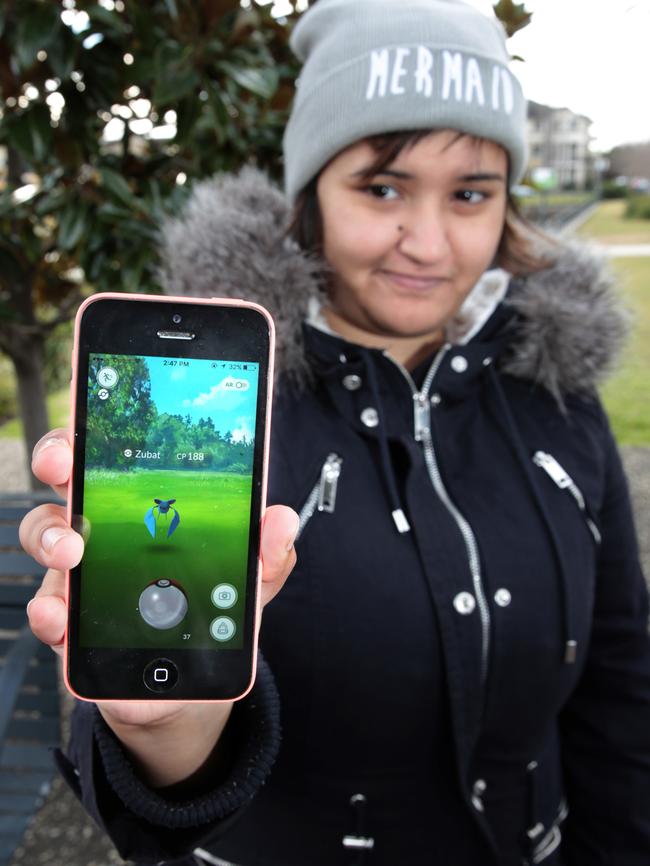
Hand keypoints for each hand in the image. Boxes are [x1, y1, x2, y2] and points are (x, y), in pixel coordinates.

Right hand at [20, 429, 297, 784]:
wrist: (187, 686)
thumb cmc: (213, 616)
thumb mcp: (250, 583)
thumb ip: (268, 554)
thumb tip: (282, 518)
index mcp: (148, 509)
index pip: (121, 457)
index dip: (103, 433)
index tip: (95, 422)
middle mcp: (107, 533)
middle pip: (70, 482)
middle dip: (59, 463)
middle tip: (65, 469)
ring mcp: (82, 576)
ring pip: (48, 538)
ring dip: (52, 538)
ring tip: (71, 554)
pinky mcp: (71, 624)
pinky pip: (49, 610)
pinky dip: (49, 612)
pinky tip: (60, 617)